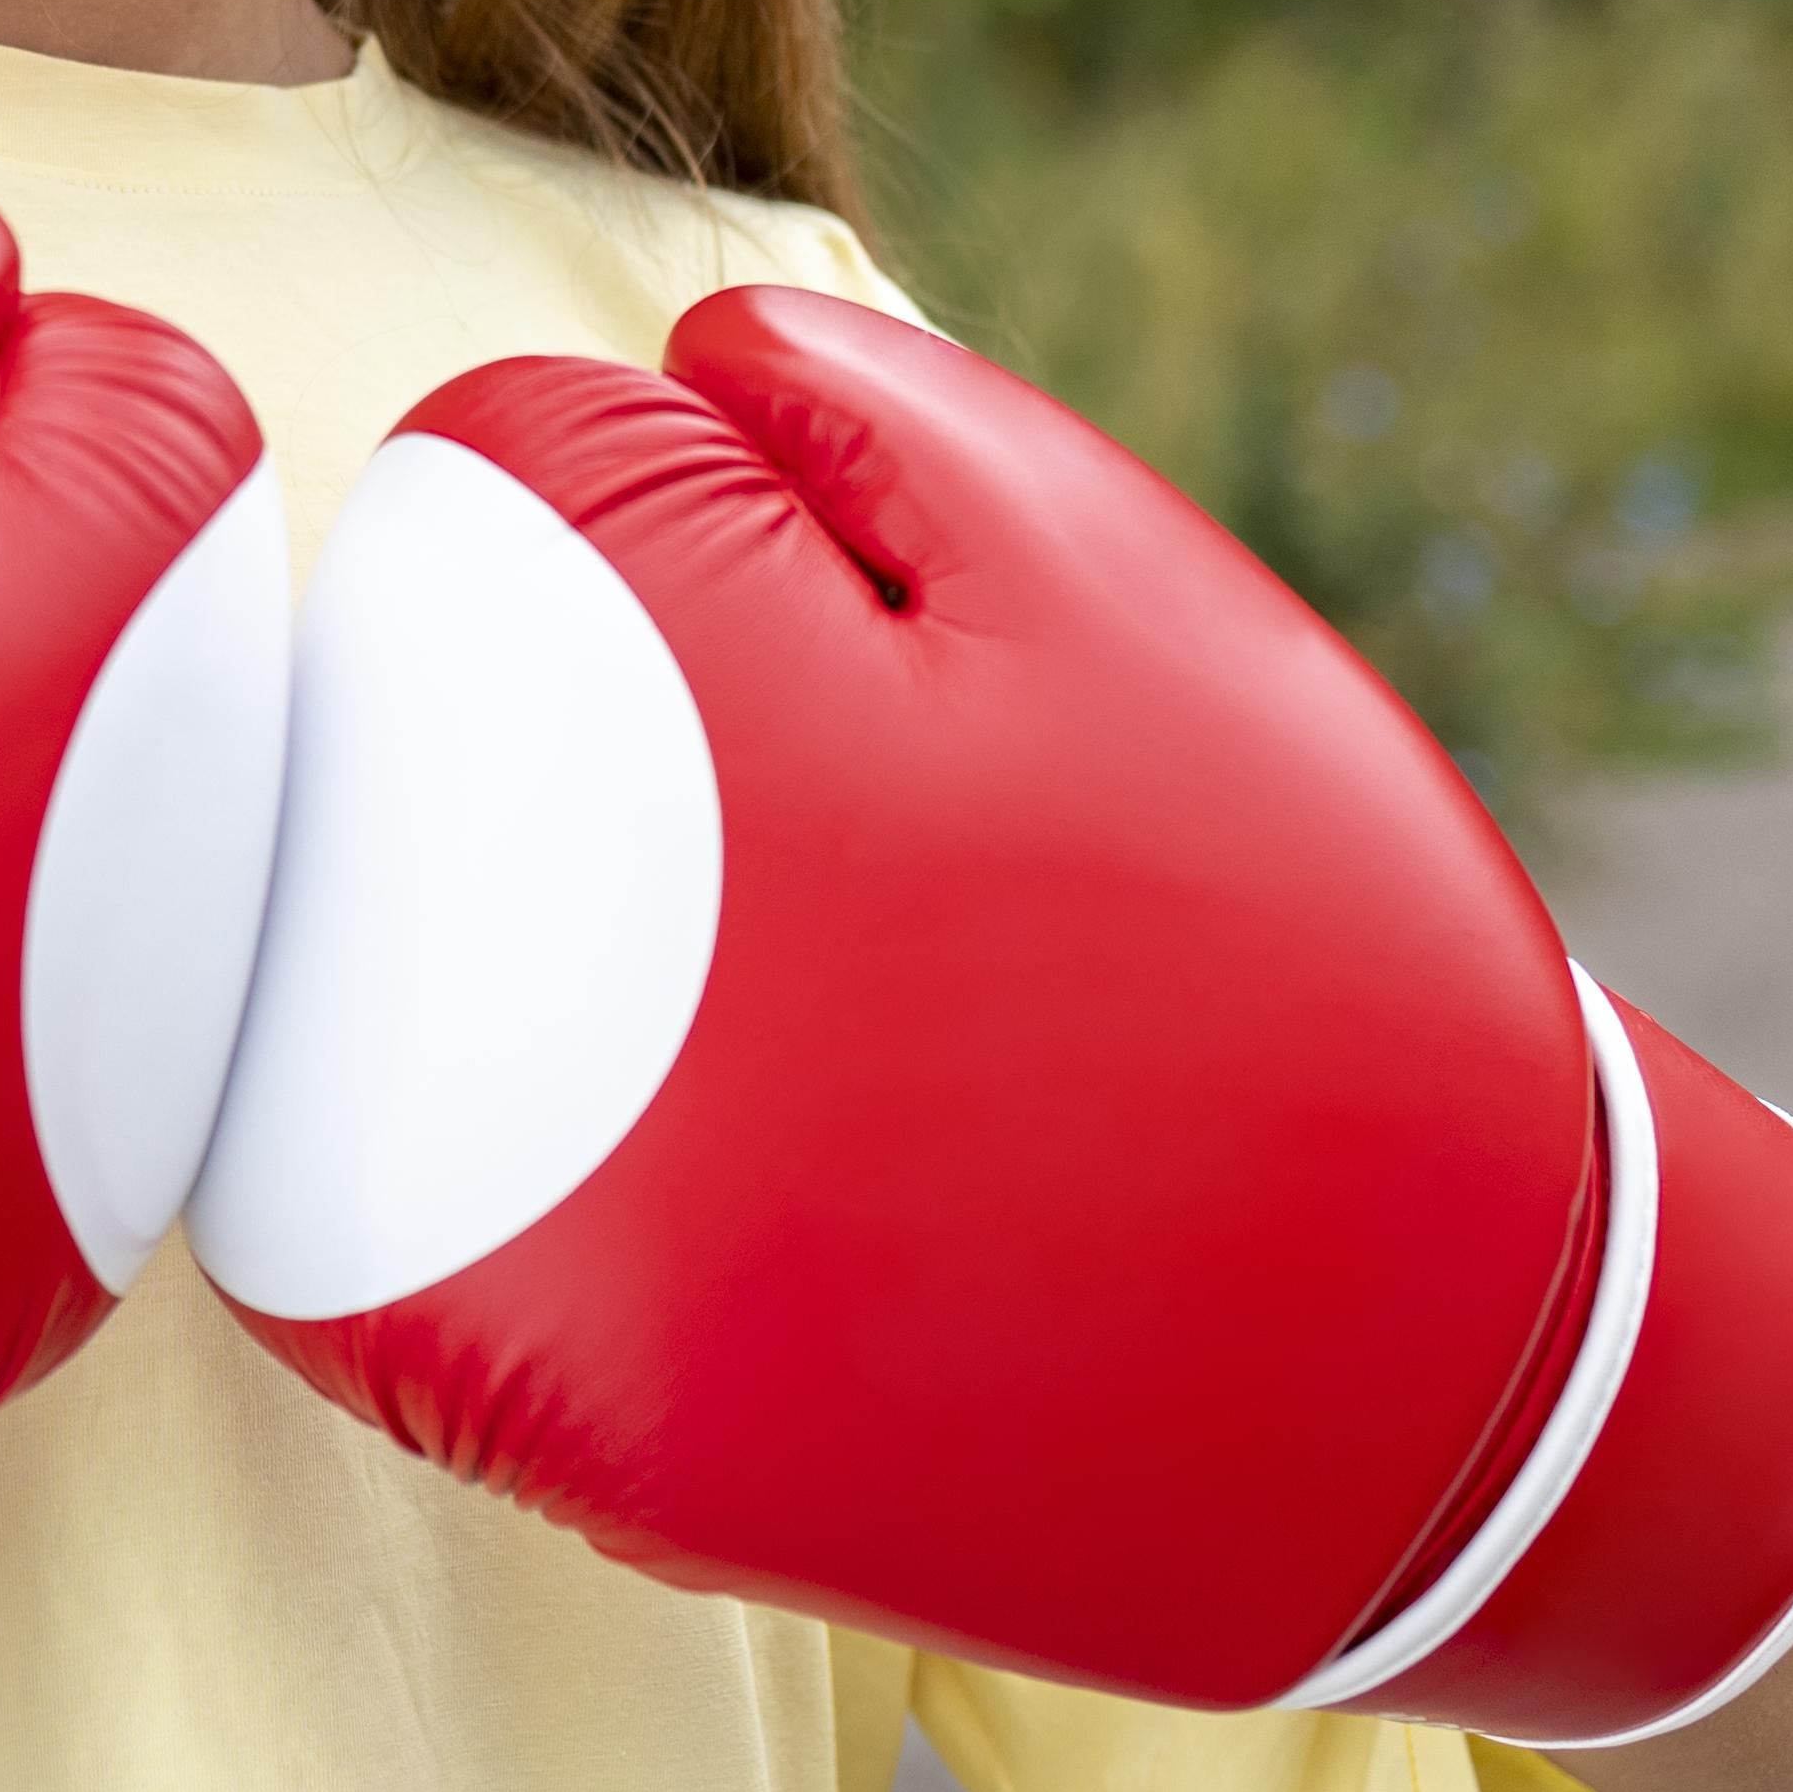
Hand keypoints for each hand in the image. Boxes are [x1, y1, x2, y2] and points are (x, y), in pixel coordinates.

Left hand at [192, 285, 1792, 1741]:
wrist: (1454, 1352)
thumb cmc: (1294, 916)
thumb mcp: (1118, 583)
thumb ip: (857, 418)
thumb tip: (655, 356)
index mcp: (695, 691)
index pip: (488, 475)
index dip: (633, 497)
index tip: (765, 603)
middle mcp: (573, 965)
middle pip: (371, 738)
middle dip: (515, 734)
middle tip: (735, 818)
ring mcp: (557, 1222)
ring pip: (338, 1006)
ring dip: (456, 970)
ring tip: (713, 1002)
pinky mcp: (580, 1435)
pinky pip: (400, 1272)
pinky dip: (493, 1202)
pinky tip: (689, 1177)